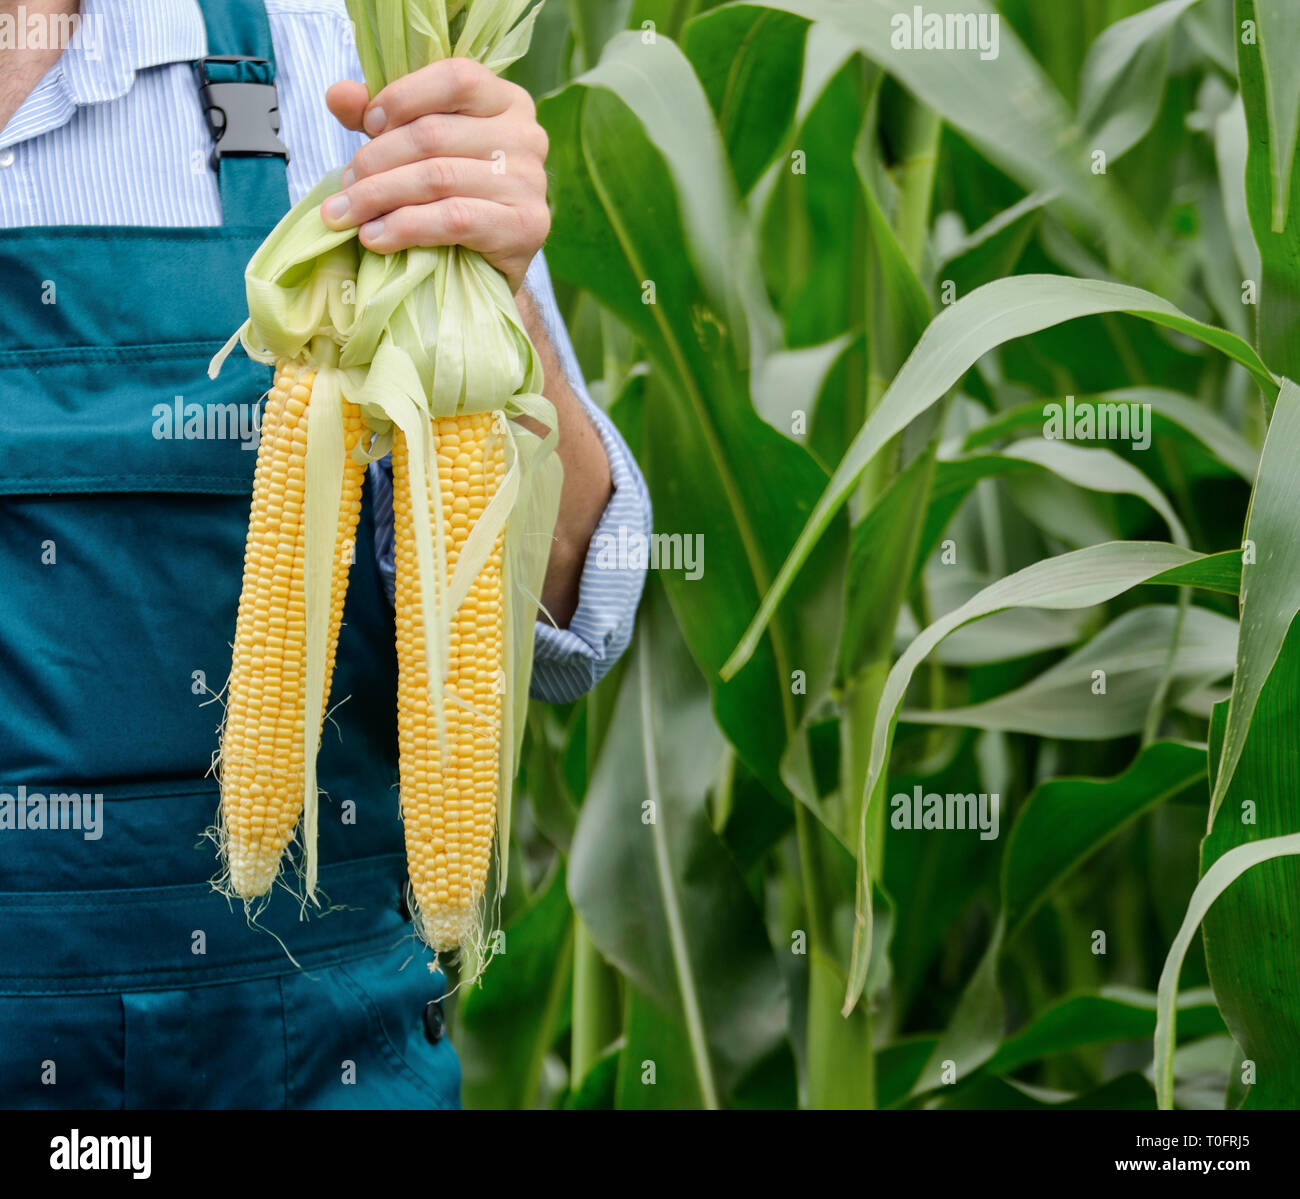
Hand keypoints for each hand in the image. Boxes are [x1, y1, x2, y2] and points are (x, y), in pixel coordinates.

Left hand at [322, 58, 549, 292]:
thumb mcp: (419, 148)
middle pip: (435, 134)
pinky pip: (453, 220)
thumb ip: (383, 118)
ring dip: (380, 196)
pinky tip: (375, 238)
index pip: (455, 78)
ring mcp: (530, 183)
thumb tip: (338, 95)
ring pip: (437, 178)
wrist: (491, 266)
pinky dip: (405, 228)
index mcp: (506, 101)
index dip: (402, 97)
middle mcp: (527, 136)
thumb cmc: (456, 197)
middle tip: (345, 184)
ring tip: (347, 214)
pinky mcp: (524, 227)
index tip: (366, 125)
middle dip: (376, 159)